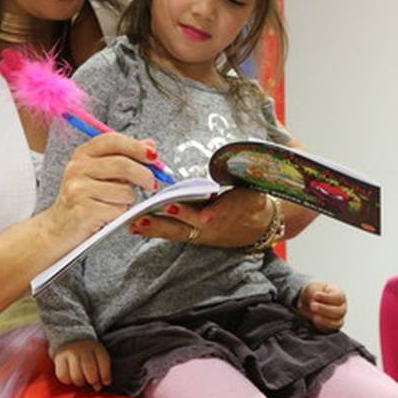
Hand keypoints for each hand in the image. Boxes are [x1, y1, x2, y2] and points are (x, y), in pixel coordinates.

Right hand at [47, 134, 160, 241]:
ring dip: (129, 200)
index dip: (137, 147)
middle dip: (145, 175)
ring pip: (125, 191)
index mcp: (83, 154)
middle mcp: (77, 168)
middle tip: (152, 184)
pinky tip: (108, 215)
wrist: (58, 227)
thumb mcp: (101, 173)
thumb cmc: (84, 198)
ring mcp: (78, 189)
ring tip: (116, 203)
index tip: (154, 156)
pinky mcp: (83, 210)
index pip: (113, 140)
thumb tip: (151, 144)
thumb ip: (125, 156)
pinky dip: (120, 214)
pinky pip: (118, 210)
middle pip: (123, 165)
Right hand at [53, 339, 110, 390]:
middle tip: (91, 381)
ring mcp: (70, 353)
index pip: (104, 362)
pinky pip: (63, 376)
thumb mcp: (98, 357)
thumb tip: (97, 388)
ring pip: (76, 376)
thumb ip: (101, 372)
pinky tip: (71, 377)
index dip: (106, 375)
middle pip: (90, 371)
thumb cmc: (88, 353)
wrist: (71, 338)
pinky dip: (68, 380)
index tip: (106, 382)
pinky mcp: (59, 358)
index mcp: (96, 347)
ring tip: (81, 380)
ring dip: (80, 382)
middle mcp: (83, 349)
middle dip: (92, 380)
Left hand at [129, 187, 270, 248]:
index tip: (205, 216)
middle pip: (196, 224)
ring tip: (137, 222)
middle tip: (159, 212)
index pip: (226, 211)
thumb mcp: (254, 188)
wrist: (261, 227)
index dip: (214, 213)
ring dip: (158, 227)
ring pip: (180, 231)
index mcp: (237, 209)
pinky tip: (137, 227)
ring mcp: (204, 234)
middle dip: (176, 219)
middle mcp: (218, 225)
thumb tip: (235, 159)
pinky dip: (156, 231)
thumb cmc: (253, 201)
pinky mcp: (195, 238)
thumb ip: (241, 178)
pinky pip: (174, 235)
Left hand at [297, 281, 346, 330]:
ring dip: (325, 321)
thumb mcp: (312, 288)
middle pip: (339, 311)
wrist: (309, 301)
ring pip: (337, 323)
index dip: (327, 297)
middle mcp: (341, 307)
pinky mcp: (331, 327)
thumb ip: (313, 292)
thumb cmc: (314, 292)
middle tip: (312, 306)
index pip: (338, 297)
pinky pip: (330, 330)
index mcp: (339, 294)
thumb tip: (313, 300)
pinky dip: (322, 326)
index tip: (315, 295)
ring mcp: (338, 318)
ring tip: (314, 317)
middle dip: (325, 309)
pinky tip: (314, 321)